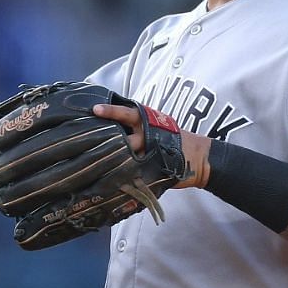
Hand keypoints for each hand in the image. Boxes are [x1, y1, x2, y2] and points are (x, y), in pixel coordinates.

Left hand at [91, 103, 210, 188]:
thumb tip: (110, 123)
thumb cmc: (173, 138)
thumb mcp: (157, 125)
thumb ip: (137, 124)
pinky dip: (122, 174)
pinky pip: (135, 171)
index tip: (95, 110)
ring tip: (93, 161)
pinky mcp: (153, 168)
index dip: (111, 111)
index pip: (128, 113)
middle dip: (108, 138)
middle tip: (88, 137)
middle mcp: (148, 134)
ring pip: (128, 154)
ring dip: (113, 157)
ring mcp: (151, 152)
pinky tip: (107, 177)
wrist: (199, 157)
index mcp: (149, 121)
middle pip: (124, 136)